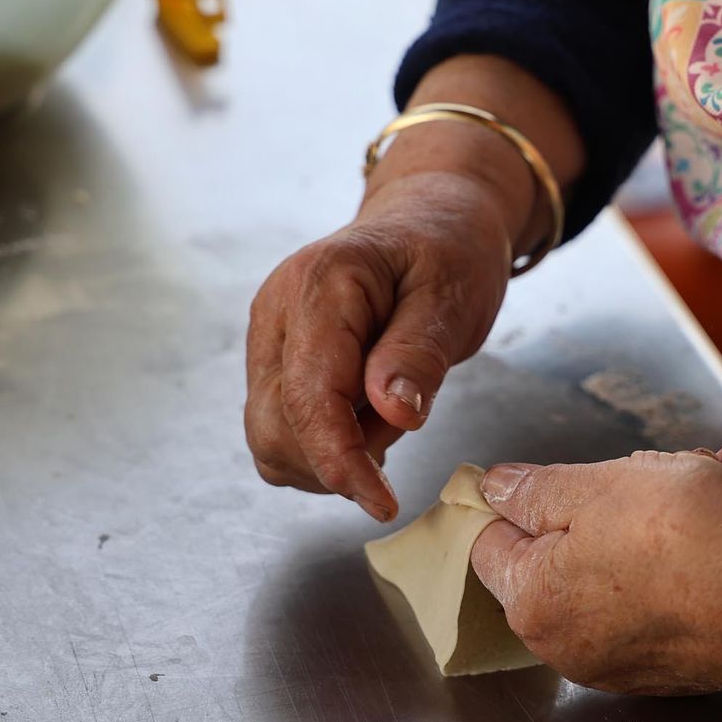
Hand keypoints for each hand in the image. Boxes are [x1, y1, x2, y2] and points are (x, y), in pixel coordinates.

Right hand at [246, 170, 514, 520]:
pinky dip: (321, 446)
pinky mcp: (273, 362)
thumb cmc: (448, 251)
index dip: (339, 460)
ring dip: (327, 456)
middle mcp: (276, 312)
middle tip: (401, 431)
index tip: (381, 501)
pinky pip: (280, 429)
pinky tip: (365, 421)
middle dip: (335, 460)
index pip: (309, 396)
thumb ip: (418, 355)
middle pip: (273, 427)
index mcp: (320, 285)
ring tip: (387, 415)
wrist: (430, 221)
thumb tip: (393, 414)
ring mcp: (268, 339)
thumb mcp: (453, 296)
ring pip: (268, 438)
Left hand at [470, 438, 721, 694]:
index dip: (515, 499)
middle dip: (614, 495)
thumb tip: (493, 490)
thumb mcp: (592, 486)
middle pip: (570, 548)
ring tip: (719, 469)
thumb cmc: (685, 533)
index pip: (492, 543)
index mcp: (534, 604)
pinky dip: (699, 547)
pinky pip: (674, 587)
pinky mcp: (684, 658)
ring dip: (669, 506)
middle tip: (653, 466)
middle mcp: (572, 646)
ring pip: (631, 560)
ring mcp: (630, 657)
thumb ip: (533, 490)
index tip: (549, 474)